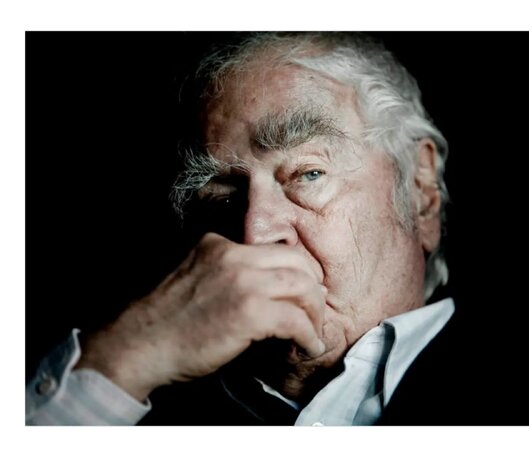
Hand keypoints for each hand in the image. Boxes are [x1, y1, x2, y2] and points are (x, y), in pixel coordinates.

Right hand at [76, 233, 325, 400]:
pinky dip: (308, 335)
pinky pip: (295, 319)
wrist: (139, 344)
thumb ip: (229, 271)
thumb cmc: (168, 320)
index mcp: (222, 245)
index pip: (277, 248)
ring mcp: (242, 281)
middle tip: (315, 312)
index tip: (305, 292)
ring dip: (315, 313)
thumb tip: (271, 288)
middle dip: (314, 288)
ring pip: (303, 286)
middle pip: (298, 261)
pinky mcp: (248, 312)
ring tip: (313, 332)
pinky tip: (307, 346)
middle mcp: (234, 256)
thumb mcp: (197, 276)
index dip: (299, 271)